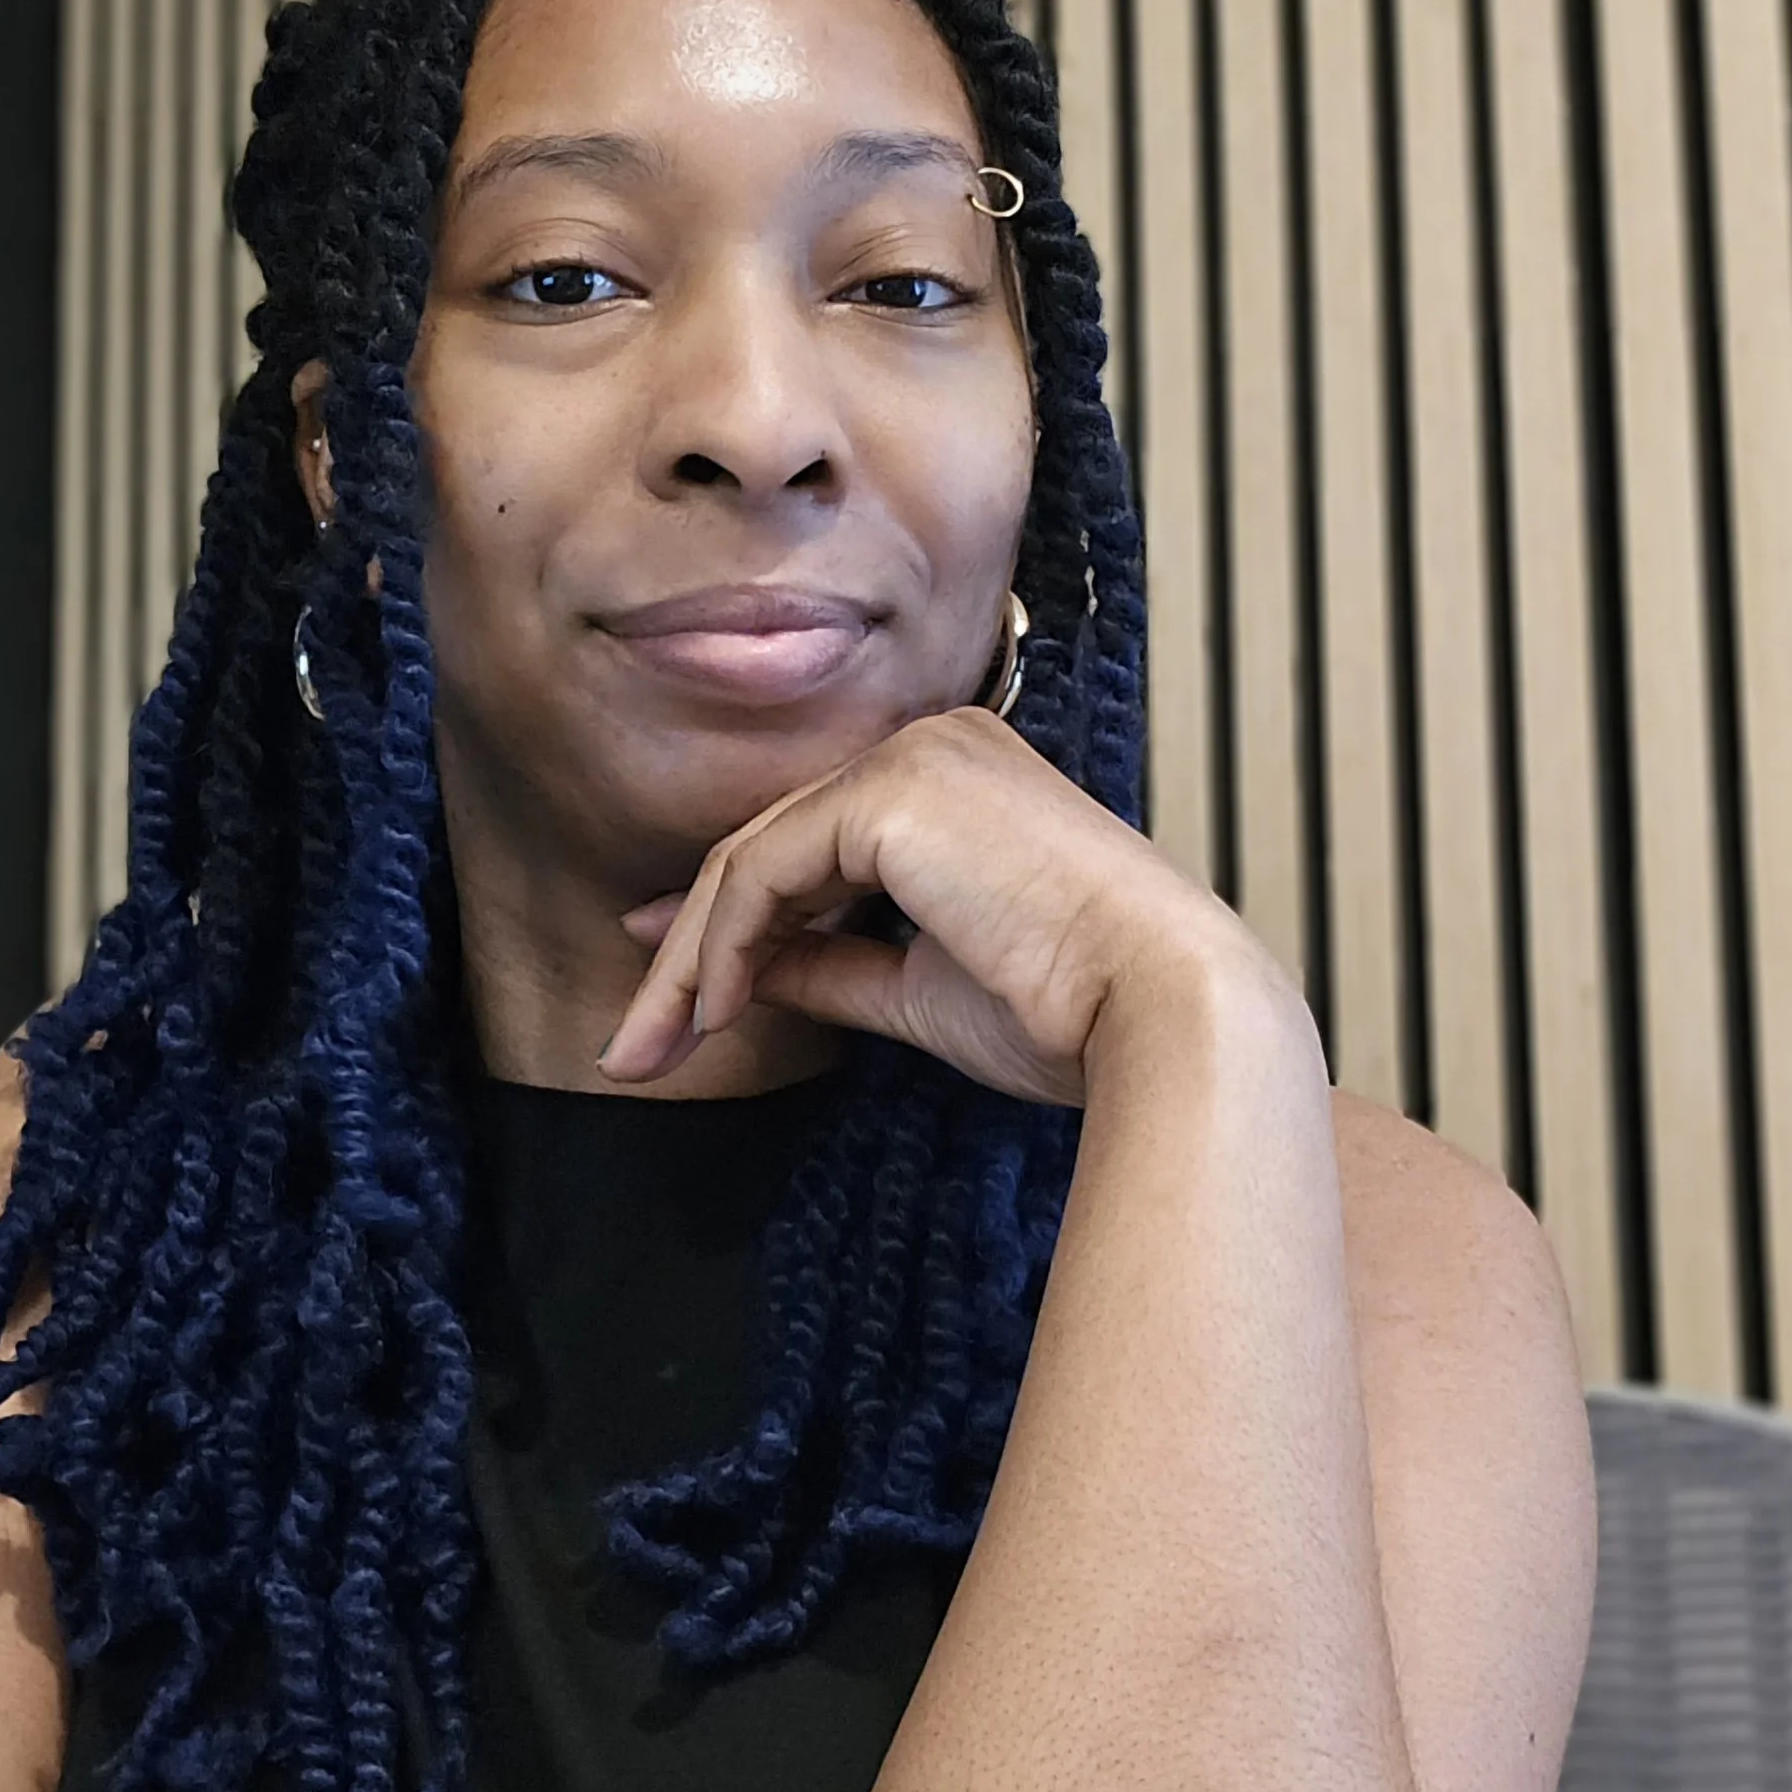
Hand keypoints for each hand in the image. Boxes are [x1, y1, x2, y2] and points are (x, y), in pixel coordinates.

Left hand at [597, 706, 1267, 1108]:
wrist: (1158, 1012)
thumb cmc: (1071, 1011)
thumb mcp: (917, 989)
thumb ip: (828, 967)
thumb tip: (741, 977)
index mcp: (958, 779)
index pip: (812, 844)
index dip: (725, 917)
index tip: (669, 986)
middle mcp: (934, 744)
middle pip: (771, 847)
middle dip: (688, 952)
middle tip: (633, 1042)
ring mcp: (911, 758)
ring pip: (753, 859)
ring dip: (689, 963)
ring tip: (650, 1047)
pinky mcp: (890, 792)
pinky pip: (765, 871)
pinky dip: (719, 945)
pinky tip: (708, 1012)